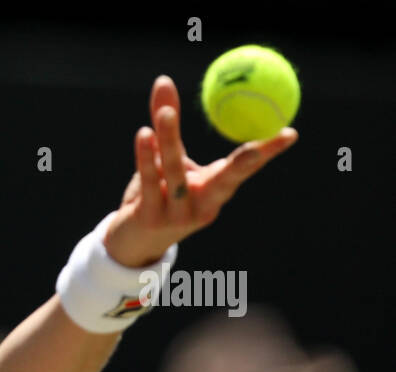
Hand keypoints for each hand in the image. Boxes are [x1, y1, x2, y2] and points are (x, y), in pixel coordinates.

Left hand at [102, 75, 297, 267]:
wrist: (133, 240)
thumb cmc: (158, 194)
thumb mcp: (167, 160)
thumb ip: (166, 123)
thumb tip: (163, 79)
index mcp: (215, 191)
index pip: (245, 168)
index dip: (267, 151)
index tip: (290, 133)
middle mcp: (203, 206)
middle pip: (225, 179)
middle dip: (244, 163)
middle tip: (256, 145)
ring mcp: (177, 216)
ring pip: (174, 173)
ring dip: (169, 141)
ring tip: (166, 114)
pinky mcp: (150, 219)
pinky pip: (148, 182)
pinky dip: (145, 157)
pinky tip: (144, 134)